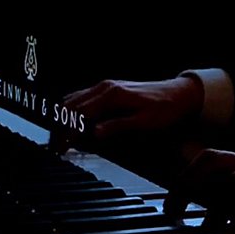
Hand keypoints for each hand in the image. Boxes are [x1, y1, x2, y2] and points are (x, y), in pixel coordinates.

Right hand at [52, 77, 202, 148]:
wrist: (179, 94)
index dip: (67, 132)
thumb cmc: (165, 108)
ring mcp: (104, 86)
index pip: (80, 114)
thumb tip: (95, 133)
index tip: (60, 147)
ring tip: (60, 139)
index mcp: (112, 95)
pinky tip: (71, 124)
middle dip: (59, 127)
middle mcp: (105, 87)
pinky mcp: (107, 89)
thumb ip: (118, 126)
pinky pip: (81, 97)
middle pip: (70, 106)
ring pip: (72, 100)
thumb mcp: (144, 121)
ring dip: (63, 118)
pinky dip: (71, 110)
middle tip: (56, 147)